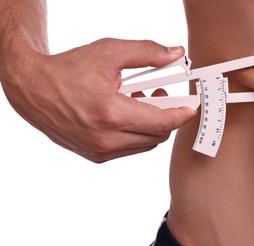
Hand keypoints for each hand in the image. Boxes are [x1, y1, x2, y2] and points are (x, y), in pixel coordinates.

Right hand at [1, 39, 194, 161]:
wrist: (32, 89)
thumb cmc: (69, 69)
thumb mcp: (109, 52)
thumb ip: (148, 53)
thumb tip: (176, 54)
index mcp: (112, 113)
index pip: (163, 122)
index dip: (182, 114)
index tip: (191, 106)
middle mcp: (106, 139)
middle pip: (158, 135)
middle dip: (167, 116)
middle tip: (160, 95)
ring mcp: (100, 151)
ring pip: (146, 144)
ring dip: (152, 125)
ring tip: (140, 102)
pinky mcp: (95, 156)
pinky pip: (130, 149)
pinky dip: (136, 133)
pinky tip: (127, 115)